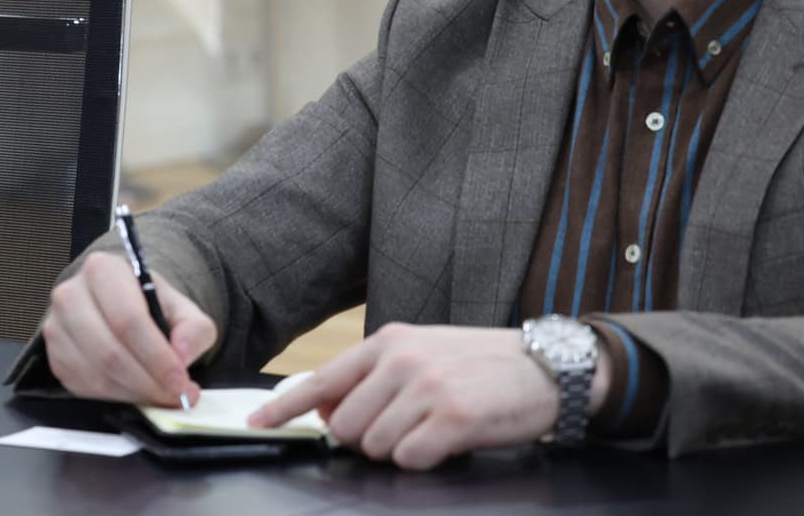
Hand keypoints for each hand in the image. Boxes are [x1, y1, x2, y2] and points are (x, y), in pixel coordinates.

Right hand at [42, 250, 216, 407]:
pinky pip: (84, 388)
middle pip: (109, 351)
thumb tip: (181, 353)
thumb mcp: (183, 309)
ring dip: (135, 394)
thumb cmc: (150, 305)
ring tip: (162, 396)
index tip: (181, 381)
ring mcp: (56, 327)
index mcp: (103, 270)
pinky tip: (137, 392)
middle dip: (148, 382)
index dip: (156, 356)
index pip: (128, 319)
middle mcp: (71, 294)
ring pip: (96, 374)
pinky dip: (116, 398)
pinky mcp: (55, 356)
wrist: (122, 305)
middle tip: (176, 396)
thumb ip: (193, 328)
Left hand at [247, 324, 611, 469]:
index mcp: (387, 342)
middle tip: (406, 429)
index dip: (285, 406)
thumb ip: (376, 378)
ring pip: (377, 447)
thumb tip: (331, 413)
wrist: (547, 368)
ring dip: (400, 451)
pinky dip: (425, 461)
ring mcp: (426, 388)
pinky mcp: (453, 419)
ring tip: (433, 429)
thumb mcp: (423, 354)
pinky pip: (411, 460)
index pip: (323, 380)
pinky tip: (448, 442)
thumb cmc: (480, 366)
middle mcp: (401, 360)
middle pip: (348, 427)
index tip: (256, 423)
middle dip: (368, 441)